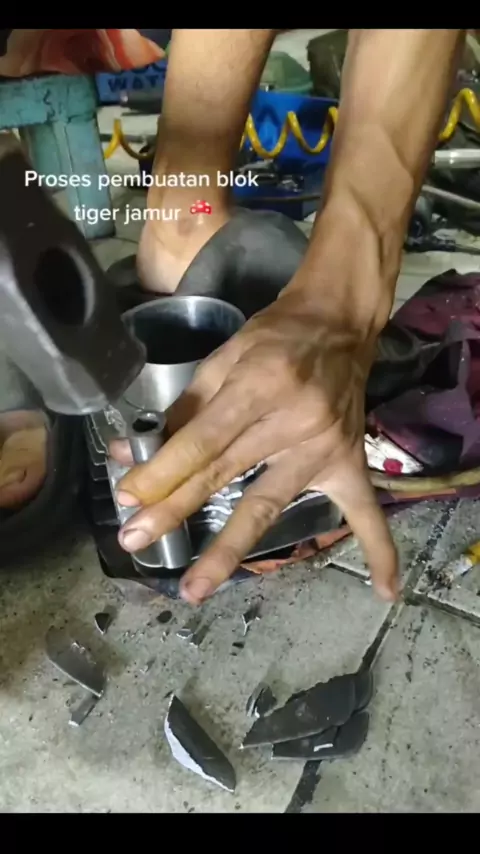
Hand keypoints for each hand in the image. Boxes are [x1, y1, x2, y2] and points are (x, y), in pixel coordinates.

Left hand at [113, 288, 398, 604]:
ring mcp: (326, 446)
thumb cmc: (275, 336)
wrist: (339, 323)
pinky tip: (383, 591)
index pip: (204, 440)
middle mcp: (296, 419)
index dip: (162, 471)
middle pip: (225, 473)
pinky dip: (378, 550)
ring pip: (269, 504)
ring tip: (194, 589)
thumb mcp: (224, 358)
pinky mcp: (349, 461)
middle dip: (174, 508)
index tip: (129, 499)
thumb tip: (133, 452)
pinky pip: (365, 510)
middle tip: (134, 540)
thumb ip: (182, 409)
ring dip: (228, 549)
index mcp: (261, 384)